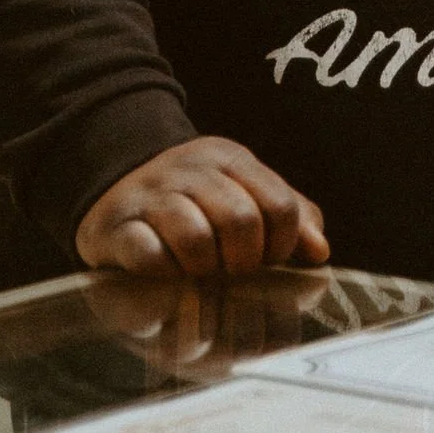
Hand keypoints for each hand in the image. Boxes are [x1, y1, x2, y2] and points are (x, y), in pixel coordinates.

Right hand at [76, 136, 330, 276]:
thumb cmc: (195, 206)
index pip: (280, 205)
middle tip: (231, 272)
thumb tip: (319, 250)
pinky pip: (149, 255)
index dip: (282, 245)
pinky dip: (164, 274)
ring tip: (199, 273)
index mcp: (228, 159)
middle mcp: (188, 169)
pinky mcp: (117, 227)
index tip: (267, 259)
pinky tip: (166, 273)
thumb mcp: (245, 196)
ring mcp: (149, 196)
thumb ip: (291, 218)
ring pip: (195, 237)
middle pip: (242, 220)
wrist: (114, 192)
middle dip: (244, 261)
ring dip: (203, 269)